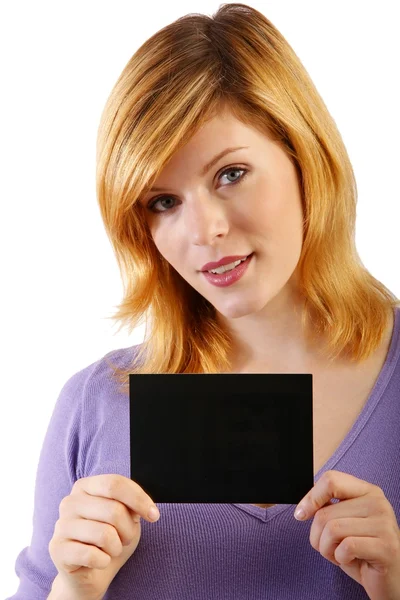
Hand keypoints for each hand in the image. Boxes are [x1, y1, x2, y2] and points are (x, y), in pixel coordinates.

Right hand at [49, 474, 160, 599]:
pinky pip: (92, 555)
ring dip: (116, 547)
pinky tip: (99, 561)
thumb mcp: (127, 518)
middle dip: (129, 530)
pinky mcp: (57, 549)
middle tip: (126, 539)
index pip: (115, 484)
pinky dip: (104, 562)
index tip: (154, 515)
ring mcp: (61, 525)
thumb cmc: (110, 540)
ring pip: (105, 534)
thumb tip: (143, 507)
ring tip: (111, 549)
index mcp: (85, 486)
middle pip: (113, 510)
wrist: (90, 574)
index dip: (139, 499)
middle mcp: (70, 501)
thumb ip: (131, 506)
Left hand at [293, 470, 399, 599]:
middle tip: (331, 547)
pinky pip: (346, 547)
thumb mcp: (343, 523)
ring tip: (340, 554)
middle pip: (325, 512)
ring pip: (332, 530)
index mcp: (367, 491)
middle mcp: (377, 502)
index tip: (301, 514)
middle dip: (317, 536)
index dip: (311, 498)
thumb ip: (329, 508)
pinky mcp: (386, 547)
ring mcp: (384, 524)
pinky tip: (352, 560)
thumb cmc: (362, 551)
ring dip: (327, 549)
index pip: (331, 480)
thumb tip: (304, 506)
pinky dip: (340, 558)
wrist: (390, 579)